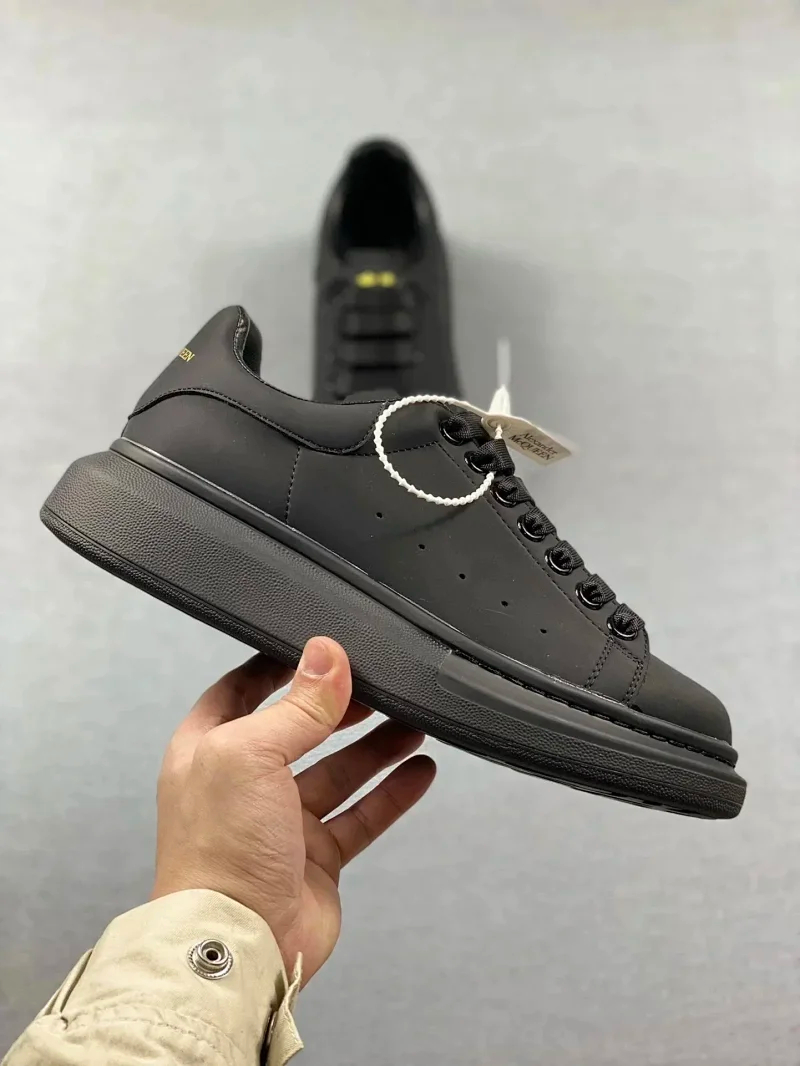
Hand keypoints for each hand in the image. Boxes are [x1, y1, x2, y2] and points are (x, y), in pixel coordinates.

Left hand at [151, 637, 435, 982]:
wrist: (238, 945)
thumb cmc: (221, 851)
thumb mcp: (252, 755)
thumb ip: (297, 705)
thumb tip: (327, 655)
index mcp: (209, 750)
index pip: (244, 690)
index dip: (280, 666)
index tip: (321, 648)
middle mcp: (243, 784)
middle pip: (299, 728)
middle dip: (339, 705)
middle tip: (380, 683)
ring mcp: (281, 822)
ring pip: (338, 770)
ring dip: (376, 745)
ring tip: (413, 719)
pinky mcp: (317, 857)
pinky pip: (362, 815)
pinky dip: (392, 793)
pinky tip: (419, 770)